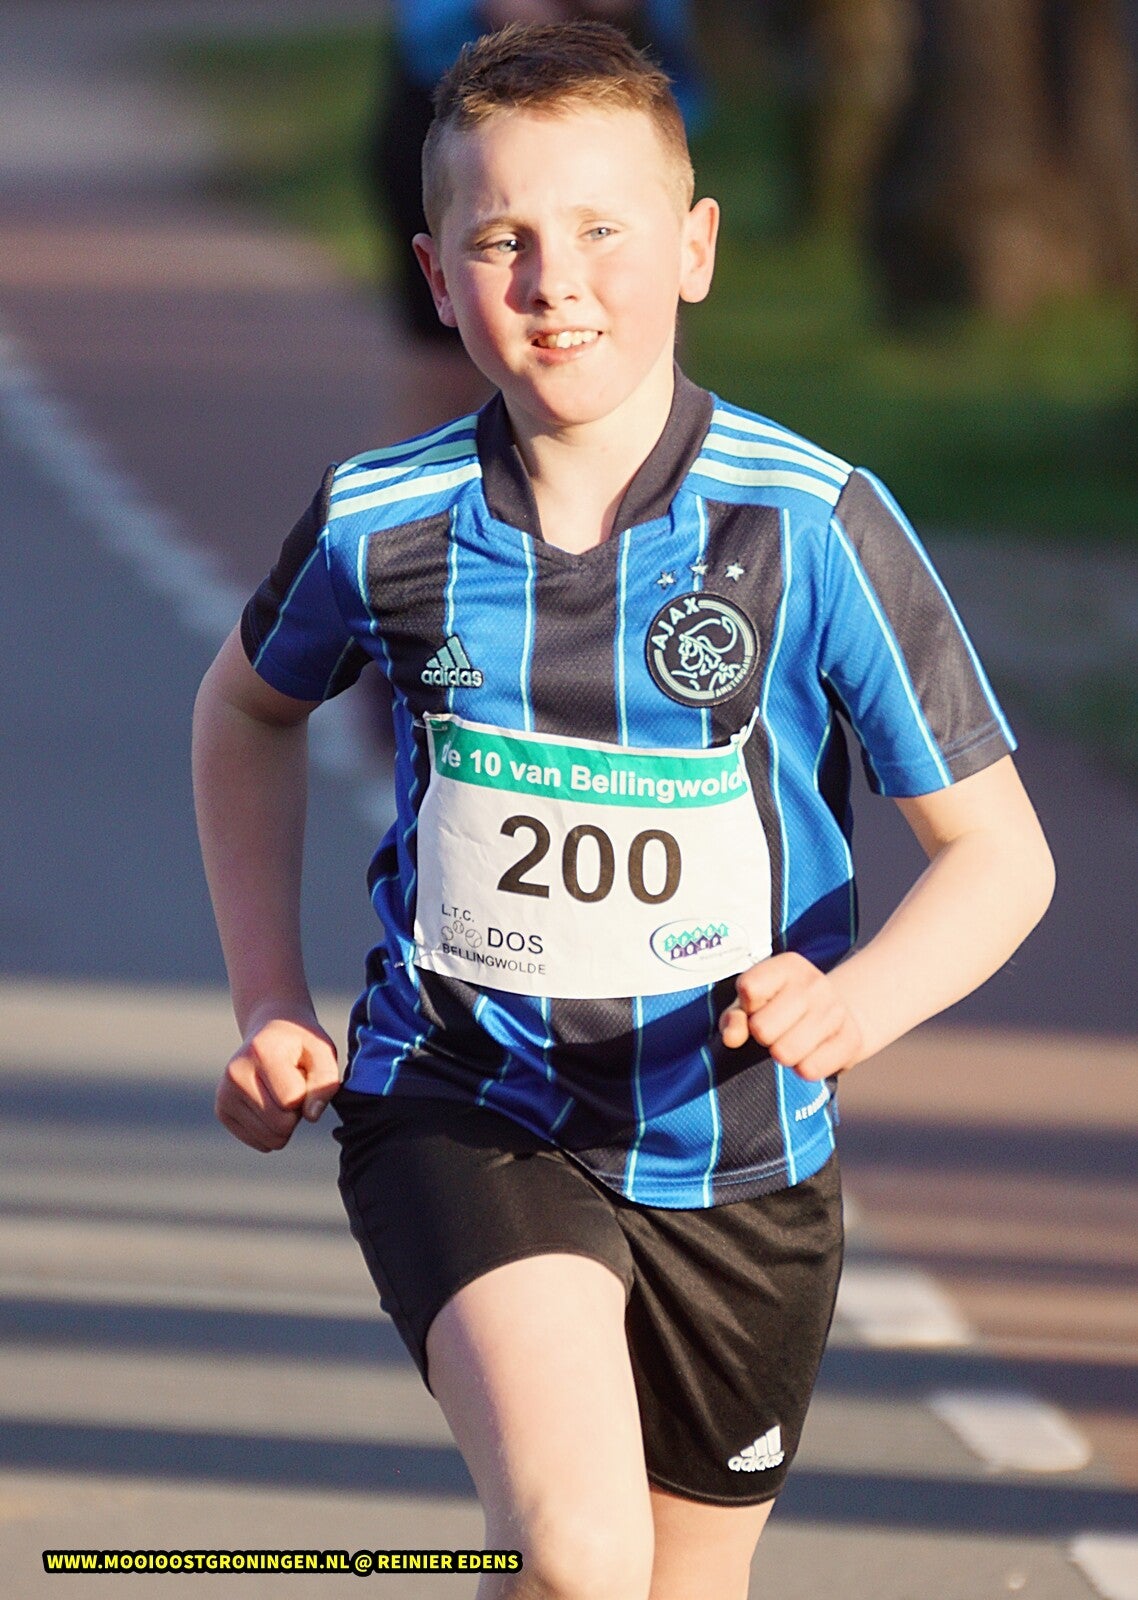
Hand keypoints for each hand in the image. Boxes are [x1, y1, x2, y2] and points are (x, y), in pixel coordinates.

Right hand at [215, 1011, 339, 1150]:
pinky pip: (259, 1142)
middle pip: (280, 1125)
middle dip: (296, 1112)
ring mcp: (224, 1093)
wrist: (269, 1033)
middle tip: (294, 1087)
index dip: (308, 1095)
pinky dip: (271, 1130)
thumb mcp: (322, 1051)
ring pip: (270, 1139)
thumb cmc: (299, 1044)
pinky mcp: (222, 1111)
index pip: (292, 1099)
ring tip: (281, 1094)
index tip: (303, 1076)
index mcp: (261, 1052)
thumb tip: (312, 1116)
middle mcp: (236, 1073)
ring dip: (285, 1123)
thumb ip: (325, 1081)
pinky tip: (269, 1103)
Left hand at [719, 953, 862, 1080]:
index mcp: (788, 966)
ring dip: (782, 1055)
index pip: (749, 988)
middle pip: (762, 1028)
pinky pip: (810, 1069)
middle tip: (776, 1030)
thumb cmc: (783, 1010)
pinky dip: (803, 1069)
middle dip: (762, 1036)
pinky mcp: (851, 1039)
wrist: (839, 1017)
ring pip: (784, 1053)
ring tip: (792, 1042)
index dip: (747, 1007)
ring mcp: (836, 1010)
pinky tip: (810, 1054)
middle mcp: (814, 983)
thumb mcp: (753, 1004)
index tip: (757, 1007)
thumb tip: (732, 1037)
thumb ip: (734, 1018)